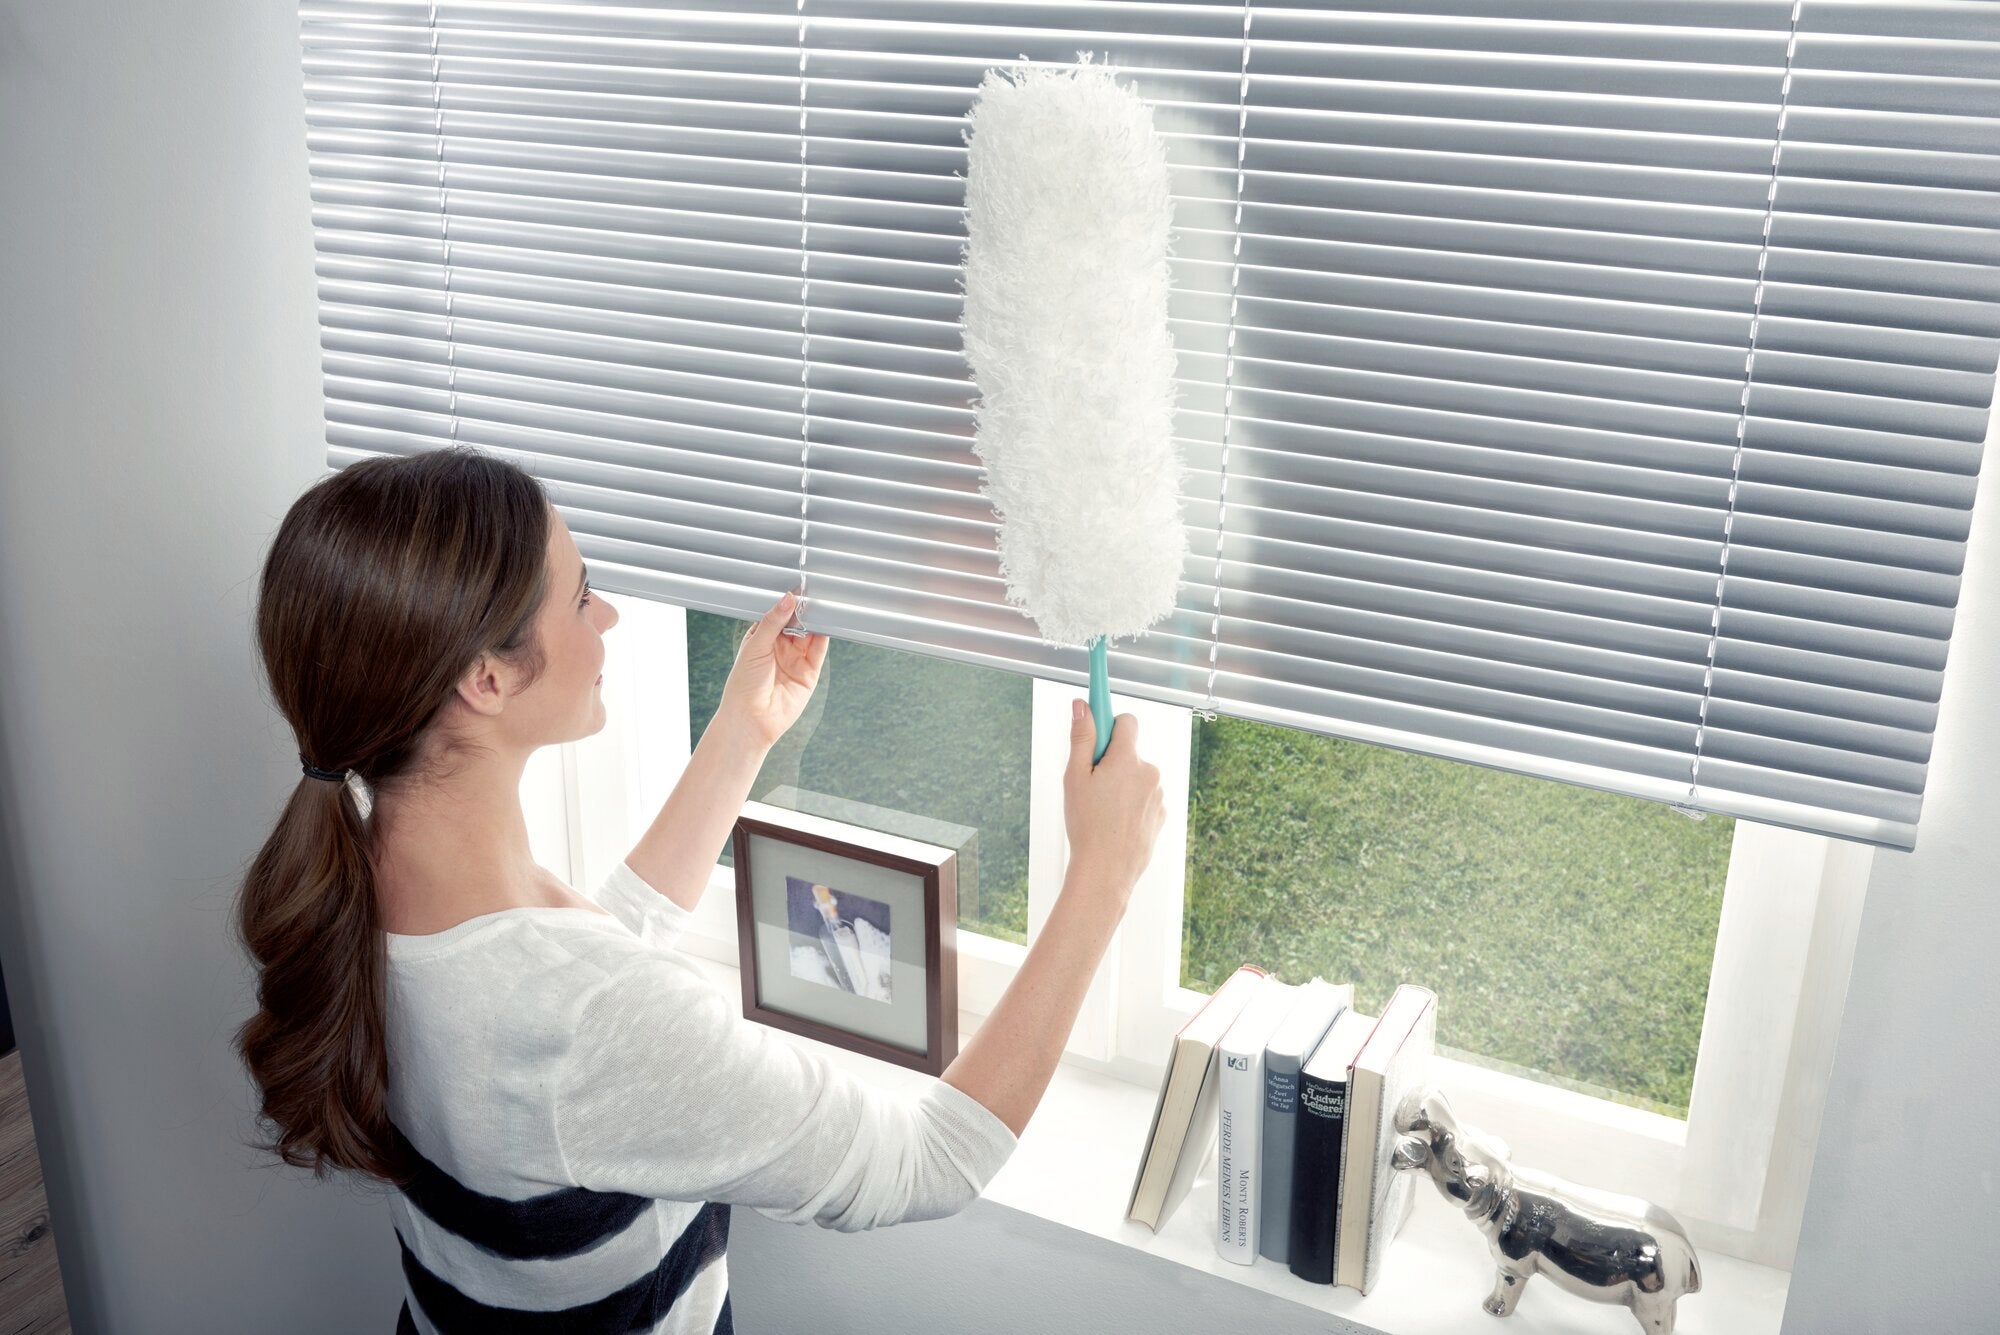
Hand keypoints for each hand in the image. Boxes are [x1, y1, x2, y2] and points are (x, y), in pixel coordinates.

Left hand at [716, 589, 829, 749]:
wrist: (751, 719)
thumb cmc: (744, 685)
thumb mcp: (755, 646)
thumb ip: (773, 621)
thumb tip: (788, 599)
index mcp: (761, 638)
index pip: (778, 614)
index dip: (787, 603)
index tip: (797, 589)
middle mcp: (779, 648)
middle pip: (797, 623)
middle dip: (804, 610)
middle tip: (811, 595)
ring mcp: (795, 660)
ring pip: (810, 634)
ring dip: (816, 621)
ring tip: (821, 607)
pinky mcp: (809, 673)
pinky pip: (819, 651)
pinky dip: (825, 637)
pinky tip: (826, 624)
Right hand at [1061, 699, 1164, 899]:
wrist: (1107, 871)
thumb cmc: (1087, 825)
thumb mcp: (1074, 777)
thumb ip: (1081, 738)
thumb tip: (1082, 706)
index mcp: (1128, 759)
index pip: (1126, 721)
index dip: (1110, 723)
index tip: (1098, 721)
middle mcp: (1149, 772)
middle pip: (1130, 751)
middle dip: (1112, 760)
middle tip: (1091, 783)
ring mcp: (1158, 795)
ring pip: (1137, 777)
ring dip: (1121, 784)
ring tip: (1102, 810)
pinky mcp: (1161, 815)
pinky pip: (1144, 798)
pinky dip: (1131, 803)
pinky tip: (1115, 822)